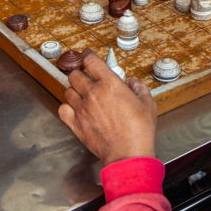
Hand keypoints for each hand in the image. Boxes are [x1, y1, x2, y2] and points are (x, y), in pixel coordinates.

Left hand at [58, 51, 157, 165]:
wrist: (128, 153)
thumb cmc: (139, 130)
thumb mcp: (148, 104)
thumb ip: (139, 89)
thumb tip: (134, 83)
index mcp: (110, 83)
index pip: (91, 61)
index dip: (89, 57)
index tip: (89, 57)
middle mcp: (92, 93)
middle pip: (75, 74)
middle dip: (80, 74)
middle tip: (87, 78)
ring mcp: (82, 108)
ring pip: (68, 91)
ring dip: (74, 91)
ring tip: (82, 95)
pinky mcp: (76, 124)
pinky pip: (63, 109)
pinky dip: (67, 107)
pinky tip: (74, 109)